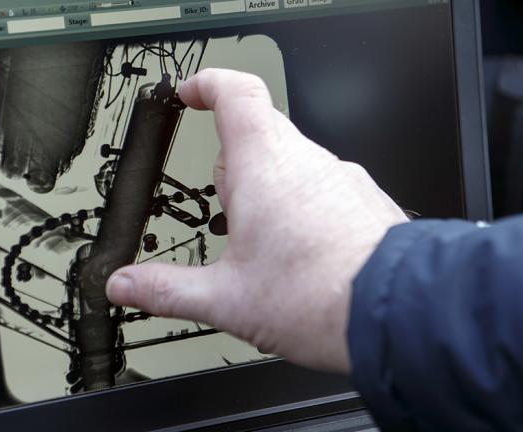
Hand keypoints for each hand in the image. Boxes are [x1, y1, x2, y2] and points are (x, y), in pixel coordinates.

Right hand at [106, 69, 408, 373]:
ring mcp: (340, 178)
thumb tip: (126, 284)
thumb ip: (168, 289)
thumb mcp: (226, 299)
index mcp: (263, 167)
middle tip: (221, 200)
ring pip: (293, 160)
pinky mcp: (363, 200)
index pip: (235, 93)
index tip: (191, 93)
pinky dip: (302, 204)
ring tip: (261, 239)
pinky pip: (323, 184)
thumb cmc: (319, 298)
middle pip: (259, 131)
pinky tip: (300, 250)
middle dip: (232, 160)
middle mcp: (305, 161)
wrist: (397, 314)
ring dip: (268, 185)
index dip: (208, 85)